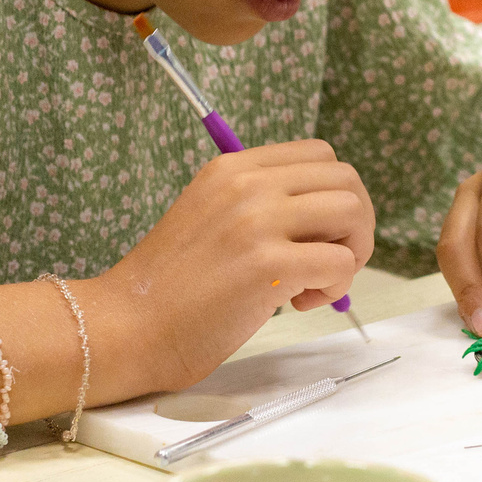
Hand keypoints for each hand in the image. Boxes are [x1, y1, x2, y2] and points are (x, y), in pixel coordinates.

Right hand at [95, 140, 372, 391]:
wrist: (127, 326)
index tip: (316, 234)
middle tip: (327, 262)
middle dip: (354, 224)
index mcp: (232, 167)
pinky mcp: (268, 265)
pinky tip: (298, 303)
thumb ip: (260, 206)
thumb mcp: (211, 217)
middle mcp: (247, 184)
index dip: (334, 195)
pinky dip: (334, 286)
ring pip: (352, 212)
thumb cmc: (171, 287)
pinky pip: (341, 262)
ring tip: (312, 284)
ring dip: (350, 253)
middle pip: (346, 179)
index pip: (320, 155)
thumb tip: (327, 222)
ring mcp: (258, 221)